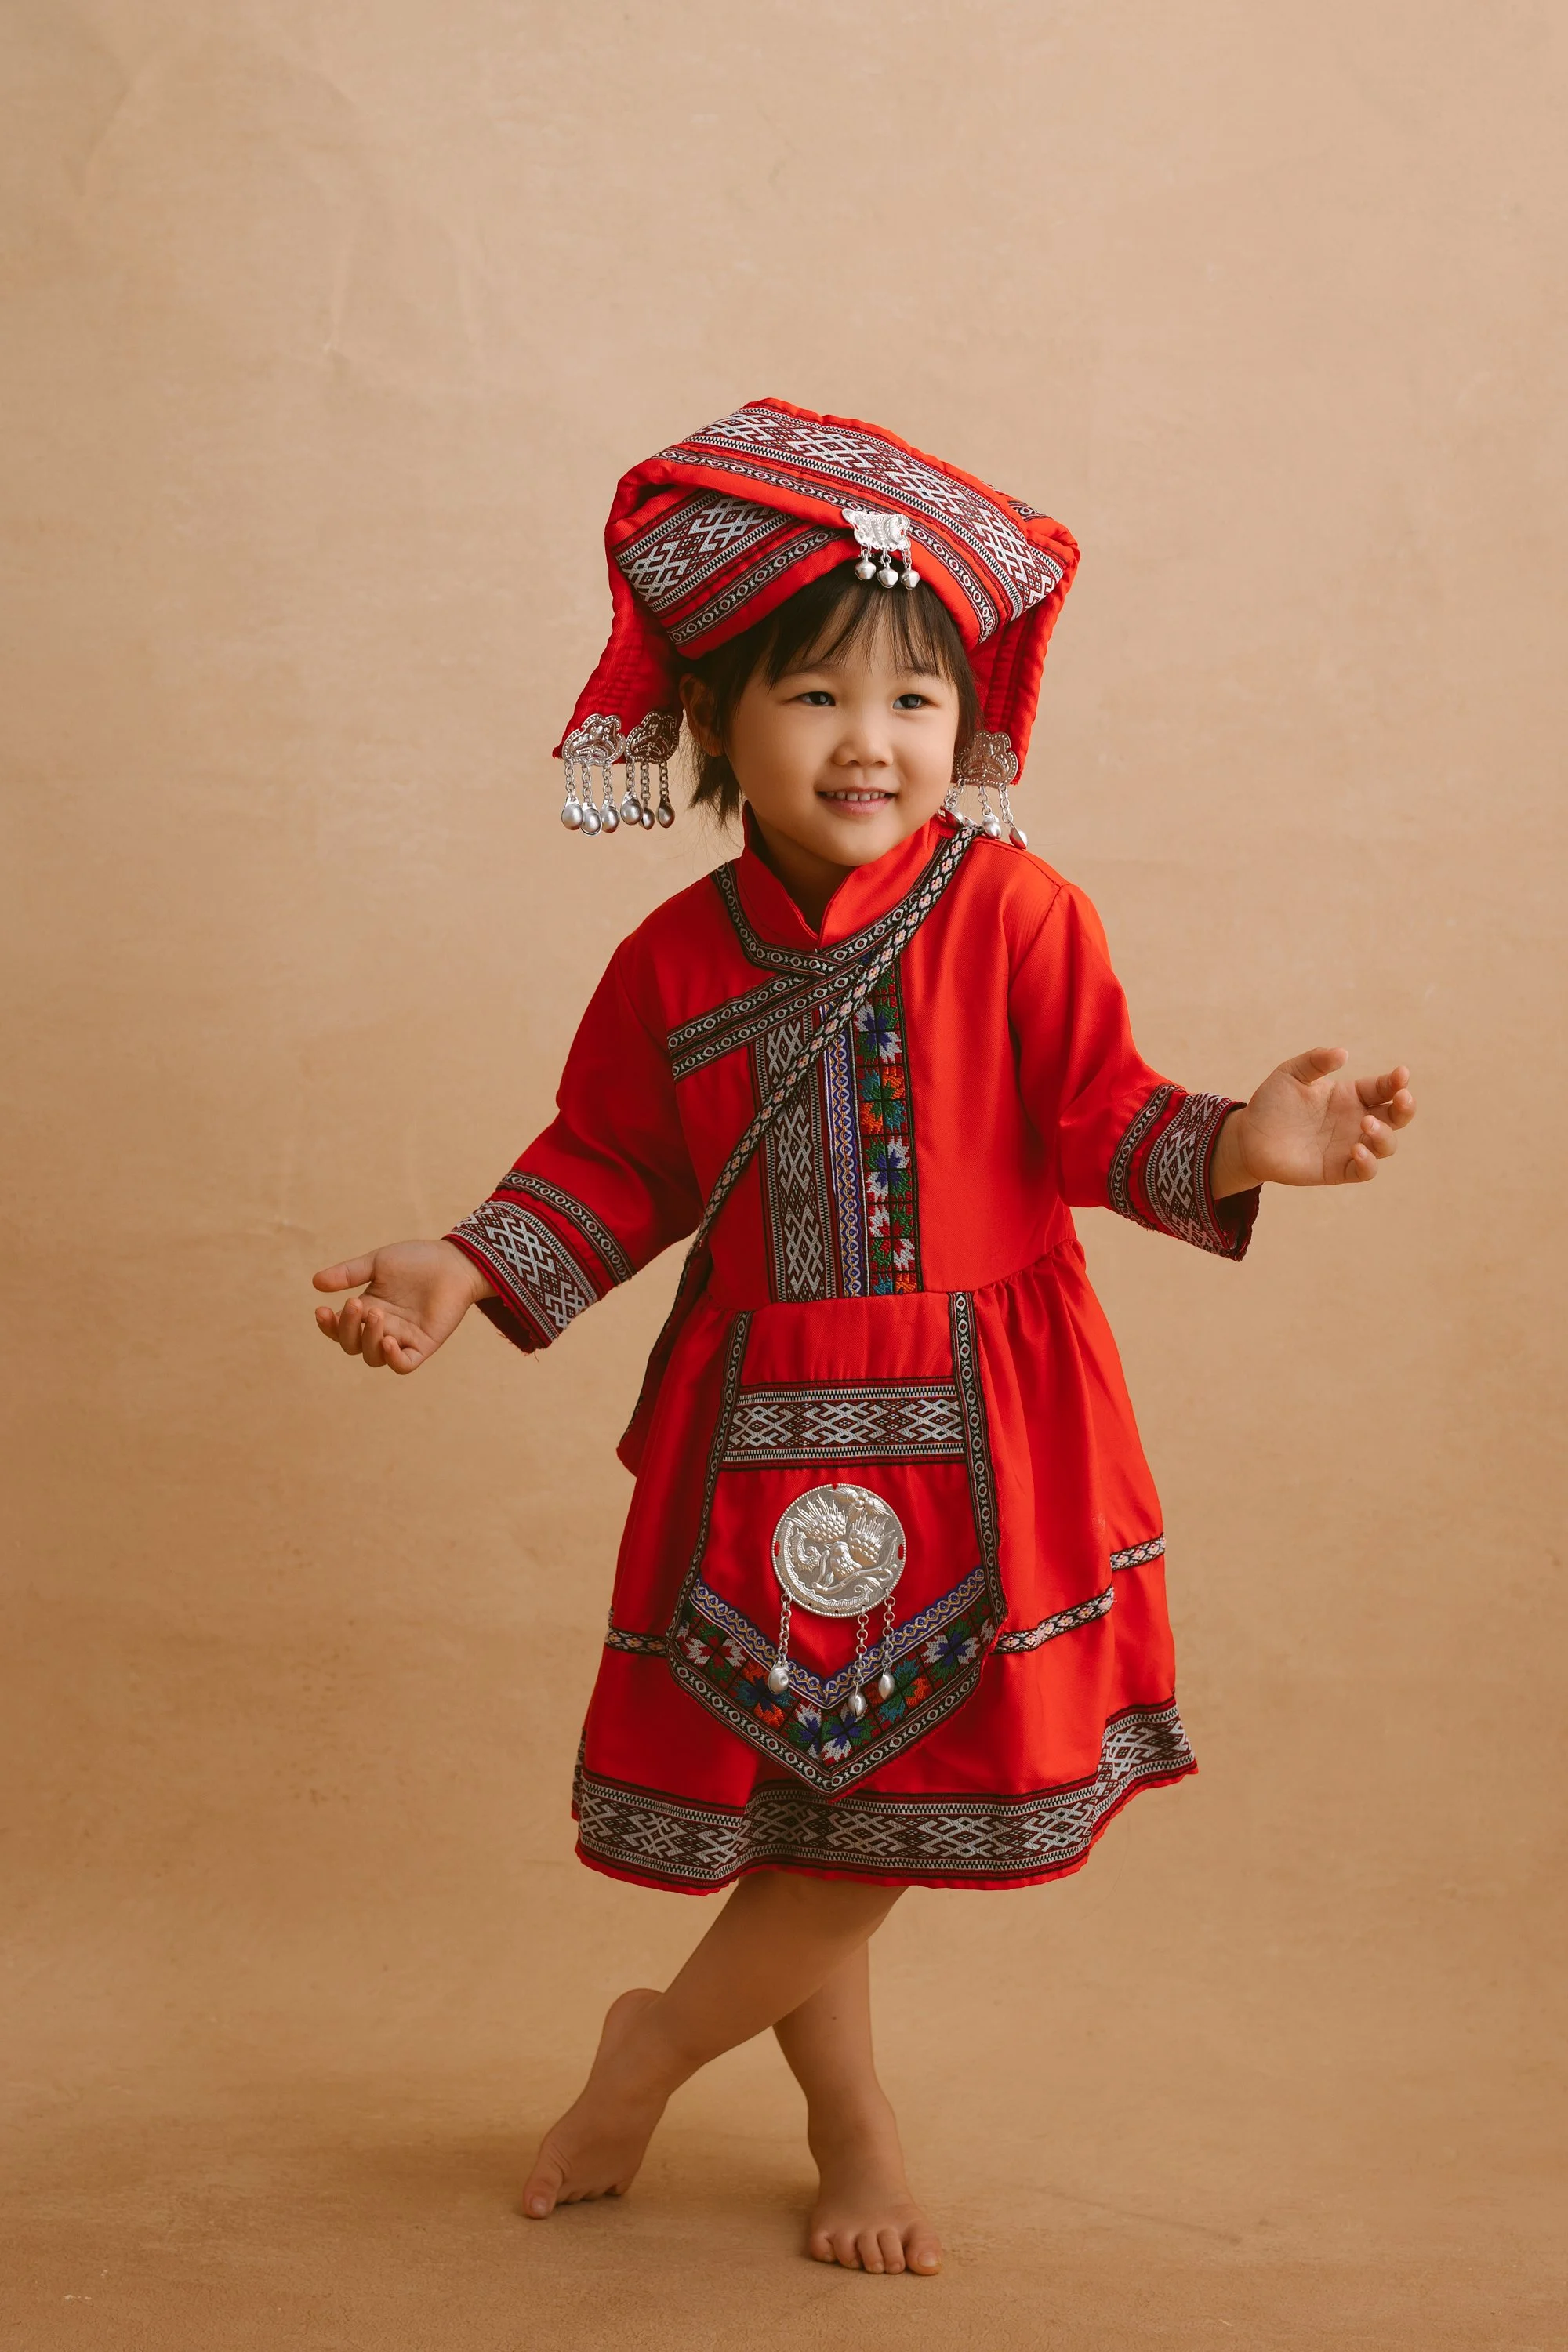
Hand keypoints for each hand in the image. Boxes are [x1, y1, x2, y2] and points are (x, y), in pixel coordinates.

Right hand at [312, 1239, 494, 1372]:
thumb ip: (348, 1274)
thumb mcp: (378, 1263)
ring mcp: (402, 1338)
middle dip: (347, 1329)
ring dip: (367, 1339)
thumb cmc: (417, 1260)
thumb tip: (315, 1283)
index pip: (340, 1329)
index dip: (329, 1326)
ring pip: (373, 1357)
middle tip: (356, 1303)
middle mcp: (382, 1328)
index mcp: (368, 1310)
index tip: (322, 1310)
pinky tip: (388, 1342)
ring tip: (376, 1314)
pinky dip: (393, 1359)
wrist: (454, 1261)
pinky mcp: (424, 1345)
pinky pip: (404, 1365)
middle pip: (352, 1345)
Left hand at [1212, 1048, 1415, 1194]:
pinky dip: (1368, 1162)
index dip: (1396, 1082)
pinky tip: (1357, 1149)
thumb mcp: (1291, 1073)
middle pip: (1396, 1117)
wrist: (1249, 1136)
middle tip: (1401, 1097)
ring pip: (1386, 1145)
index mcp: (1351, 1095)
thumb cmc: (1272, 1102)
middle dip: (1406, 1107)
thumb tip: (1343, 1053)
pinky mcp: (1338, 1170)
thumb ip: (1316, 1061)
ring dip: (1384, 1134)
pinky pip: (1365, 1171)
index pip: (1384, 1088)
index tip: (1401, 1074)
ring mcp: (1350, 1146)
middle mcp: (1356, 1120)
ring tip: (1367, 1123)